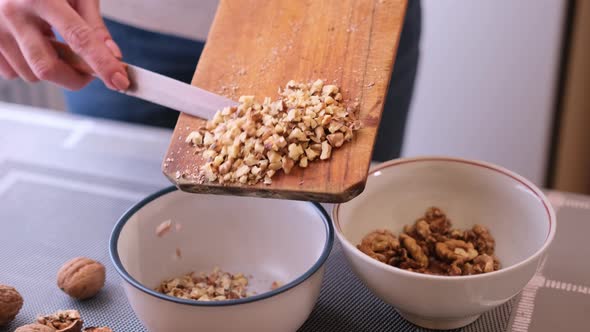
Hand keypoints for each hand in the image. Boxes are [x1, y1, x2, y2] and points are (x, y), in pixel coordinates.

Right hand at [0, 0, 128, 90]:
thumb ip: (94, 24)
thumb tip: (113, 56)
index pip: (79, 38)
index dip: (102, 63)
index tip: (120, 81)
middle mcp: (13, 13)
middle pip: (48, 67)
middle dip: (76, 78)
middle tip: (90, 72)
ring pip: (32, 74)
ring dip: (53, 71)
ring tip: (55, 46)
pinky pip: (13, 73)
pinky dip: (30, 68)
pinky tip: (34, 45)